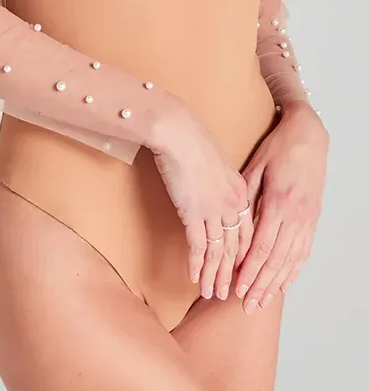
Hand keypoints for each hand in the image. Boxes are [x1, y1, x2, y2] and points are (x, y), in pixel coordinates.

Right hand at [150, 100, 251, 301]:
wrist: (177, 131)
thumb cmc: (189, 139)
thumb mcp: (213, 161)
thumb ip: (217, 182)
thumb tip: (211, 193)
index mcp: (240, 192)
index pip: (248, 233)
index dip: (244, 256)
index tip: (240, 272)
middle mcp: (232, 205)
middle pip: (236, 248)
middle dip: (231, 274)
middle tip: (227, 293)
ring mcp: (214, 209)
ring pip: (218, 252)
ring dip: (214, 275)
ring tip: (211, 294)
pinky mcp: (193, 211)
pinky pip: (198, 245)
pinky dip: (197, 264)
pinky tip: (194, 277)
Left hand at [234, 101, 328, 312]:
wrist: (308, 138)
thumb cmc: (277, 149)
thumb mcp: (255, 167)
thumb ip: (244, 195)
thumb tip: (230, 219)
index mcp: (277, 204)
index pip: (261, 246)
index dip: (248, 270)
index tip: (236, 286)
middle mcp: (295, 217)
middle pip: (276, 260)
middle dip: (260, 284)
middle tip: (246, 305)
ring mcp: (307, 220)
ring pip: (291, 260)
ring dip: (276, 283)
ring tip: (262, 301)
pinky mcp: (313, 219)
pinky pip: (303, 251)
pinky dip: (293, 270)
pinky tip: (285, 283)